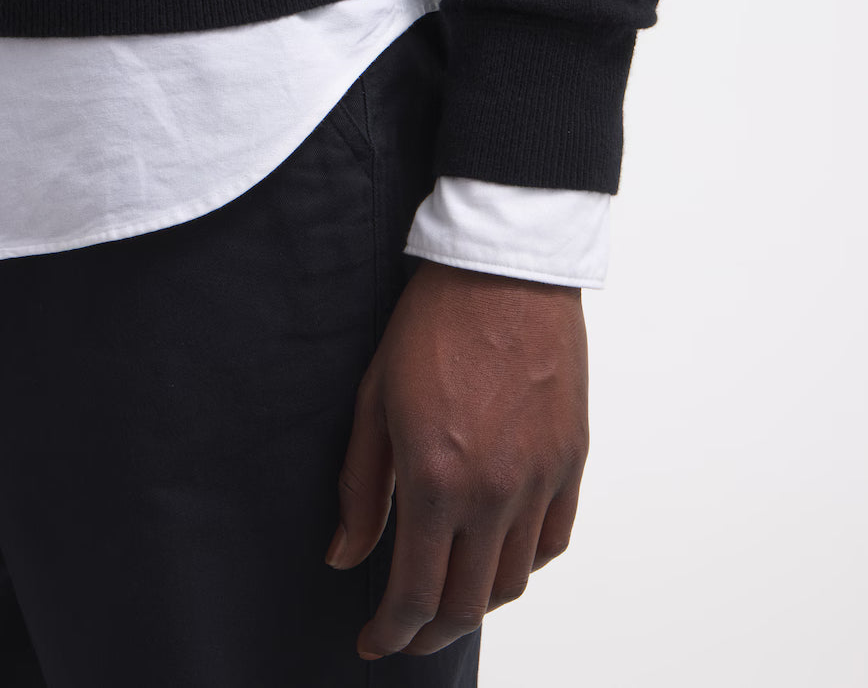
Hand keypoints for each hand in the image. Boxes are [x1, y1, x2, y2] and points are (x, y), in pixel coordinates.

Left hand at [324, 257, 590, 658]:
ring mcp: (541, 477)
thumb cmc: (432, 326)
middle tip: (407, 631)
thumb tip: (343, 556)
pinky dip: (525, 564)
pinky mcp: (571, 458)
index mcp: (436, 479)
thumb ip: (362, 488)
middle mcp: (495, 492)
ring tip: (451, 594)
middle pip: (468, 603)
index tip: (375, 641)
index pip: (414, 594)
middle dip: (430, 632)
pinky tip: (500, 553)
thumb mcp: (375, 401)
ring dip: (478, 603)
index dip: (391, 632)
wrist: (502, 272)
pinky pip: (554, 538)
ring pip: (514, 580)